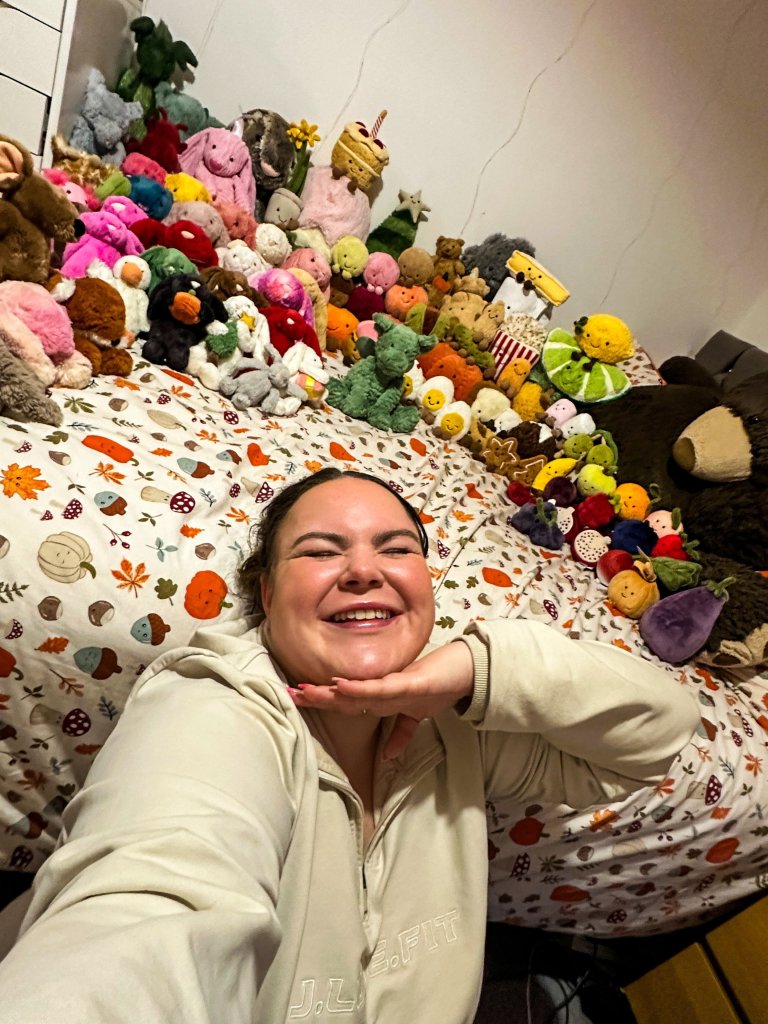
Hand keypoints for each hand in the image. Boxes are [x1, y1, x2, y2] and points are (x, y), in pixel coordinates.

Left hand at [288, 641, 474, 759]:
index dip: (322, 701)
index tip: (296, 700)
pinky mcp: (411, 683)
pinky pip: (381, 688)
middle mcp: (384, 689)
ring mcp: (396, 685)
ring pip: (356, 691)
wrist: (468, 669)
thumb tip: (387, 756)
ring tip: (305, 691)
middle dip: (316, 696)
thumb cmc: (440, 685)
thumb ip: (402, 734)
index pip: (347, 701)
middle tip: (288, 694)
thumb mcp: (417, 715)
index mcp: (383, 697)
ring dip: (330, 693)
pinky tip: (340, 686)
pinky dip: (359, 688)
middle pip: (344, 695)